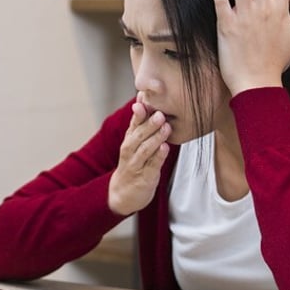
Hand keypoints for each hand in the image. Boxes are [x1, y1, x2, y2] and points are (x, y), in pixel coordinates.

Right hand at [108, 98, 169, 215]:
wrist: (123, 193)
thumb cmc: (133, 163)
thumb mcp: (134, 143)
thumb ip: (140, 122)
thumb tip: (144, 96)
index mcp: (129, 140)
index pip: (133, 124)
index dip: (139, 112)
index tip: (144, 98)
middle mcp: (130, 151)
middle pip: (139, 135)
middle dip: (149, 124)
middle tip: (160, 114)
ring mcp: (136, 165)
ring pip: (145, 150)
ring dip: (156, 138)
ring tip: (166, 128)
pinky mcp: (145, 178)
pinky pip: (151, 166)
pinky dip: (158, 157)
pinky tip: (165, 148)